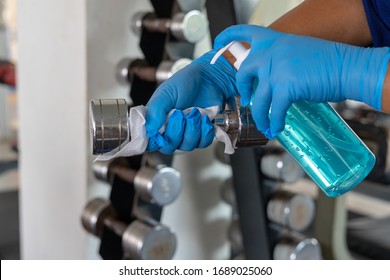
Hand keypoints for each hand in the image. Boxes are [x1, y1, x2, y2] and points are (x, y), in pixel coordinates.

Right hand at [145, 50, 237, 153]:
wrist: (209, 79)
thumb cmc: (185, 83)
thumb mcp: (165, 93)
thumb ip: (155, 110)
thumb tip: (150, 129)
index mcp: (157, 121)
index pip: (151, 142)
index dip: (155, 141)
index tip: (162, 131)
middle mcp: (170, 130)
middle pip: (169, 146)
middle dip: (177, 131)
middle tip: (181, 113)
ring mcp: (186, 133)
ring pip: (186, 145)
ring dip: (193, 129)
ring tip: (195, 112)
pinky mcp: (202, 134)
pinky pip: (202, 143)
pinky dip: (205, 131)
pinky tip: (205, 119)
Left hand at [215, 25, 389, 138]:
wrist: (348, 67)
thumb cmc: (327, 62)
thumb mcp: (297, 51)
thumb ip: (279, 60)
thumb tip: (269, 77)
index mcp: (274, 40)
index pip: (245, 32)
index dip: (228, 35)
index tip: (218, 42)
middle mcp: (271, 52)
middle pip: (243, 73)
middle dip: (243, 90)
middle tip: (247, 101)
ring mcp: (277, 69)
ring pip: (258, 99)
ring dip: (260, 116)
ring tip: (265, 125)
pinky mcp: (285, 86)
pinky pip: (273, 110)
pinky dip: (274, 122)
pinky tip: (277, 127)